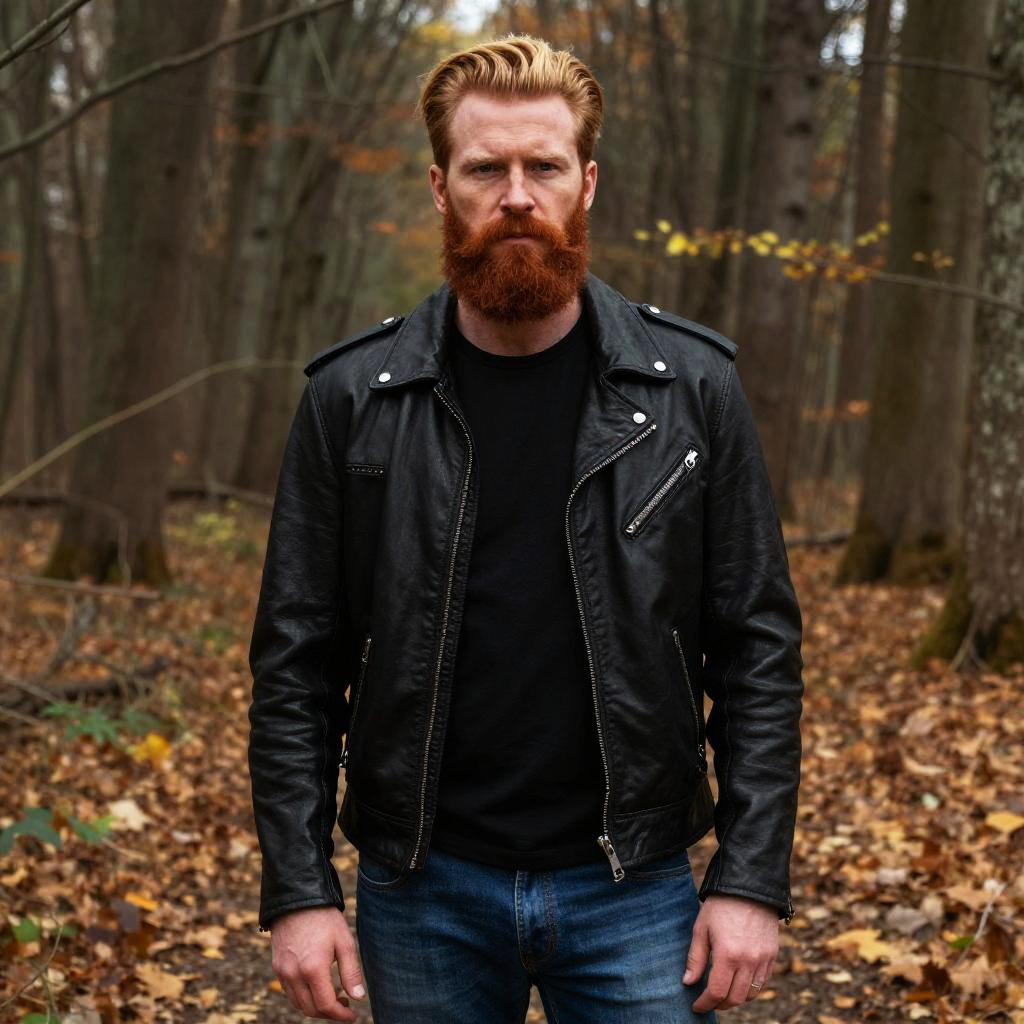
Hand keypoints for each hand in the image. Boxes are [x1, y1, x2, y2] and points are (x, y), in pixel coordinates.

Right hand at [271, 906, 365, 1020]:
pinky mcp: (277, 967)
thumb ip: (351, 972)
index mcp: (313, 969)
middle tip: (345, 1004)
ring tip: (333, 995)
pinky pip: (290, 993)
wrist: (297, 899)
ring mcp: (283, 972)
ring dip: (316, 1007)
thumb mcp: (344, 941)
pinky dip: (304, 998)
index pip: (326, 1005)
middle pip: (311, 1009)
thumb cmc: (324, 918)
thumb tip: (359, 998)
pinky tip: (317, 986)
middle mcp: (294, 975)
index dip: (341, 1015)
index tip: (352, 1015)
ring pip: (299, 1004)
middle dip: (330, 1013)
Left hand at [683, 895, 777, 1012]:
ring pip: (750, 994)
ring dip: (736, 999)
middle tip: (709, 1001)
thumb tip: (688, 982)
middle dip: (719, 1004)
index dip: (705, 1003)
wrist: (750, 886)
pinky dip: (750, 989)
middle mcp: (748, 961)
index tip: (696, 1007)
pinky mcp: (772, 955)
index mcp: (728, 955)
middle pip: (735, 998)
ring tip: (723, 993)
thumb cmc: (721, 905)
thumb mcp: (701, 928)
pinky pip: (763, 982)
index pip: (717, 992)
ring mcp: (763, 960)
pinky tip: (739, 983)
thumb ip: (695, 958)